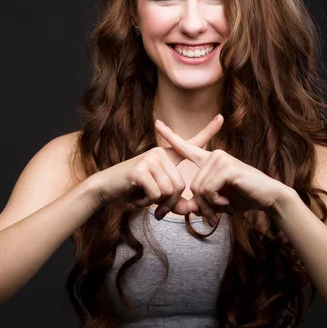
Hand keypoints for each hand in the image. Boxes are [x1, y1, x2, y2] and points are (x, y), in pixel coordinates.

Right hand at [89, 114, 223, 213]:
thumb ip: (173, 201)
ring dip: (156, 203)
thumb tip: (188, 210)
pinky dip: (146, 202)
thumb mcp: (156, 194)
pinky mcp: (140, 169)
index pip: (190, 143)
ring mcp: (150, 159)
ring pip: (169, 191)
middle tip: (157, 210)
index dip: (207, 131)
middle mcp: (160, 152)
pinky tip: (136, 195)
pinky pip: (156, 194)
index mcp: (166, 155)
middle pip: (180, 186)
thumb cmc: (132, 190)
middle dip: (170, 204)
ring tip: (142, 197)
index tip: (221, 117)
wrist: (105, 188)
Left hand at [154, 116, 288, 222]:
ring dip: (209, 205)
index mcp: (210, 160)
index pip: (186, 147)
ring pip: (199, 189)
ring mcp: (221, 159)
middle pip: (193, 186)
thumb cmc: (244, 198)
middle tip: (213, 215)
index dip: (170, 136)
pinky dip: (215, 201)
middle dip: (202, 206)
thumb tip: (188, 208)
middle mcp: (214, 155)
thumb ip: (202, 203)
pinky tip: (226, 201)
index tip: (156, 123)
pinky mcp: (227, 167)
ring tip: (222, 207)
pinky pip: (208, 189)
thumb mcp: (217, 202)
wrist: (268, 197)